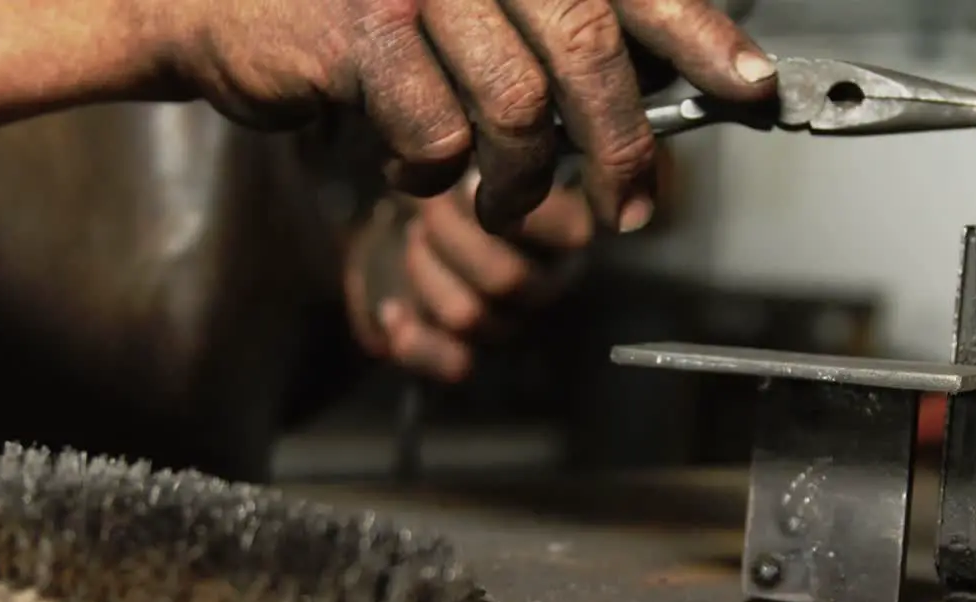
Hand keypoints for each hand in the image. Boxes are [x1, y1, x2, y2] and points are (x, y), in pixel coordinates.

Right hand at [173, 0, 775, 233]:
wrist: (222, 3)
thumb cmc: (359, 14)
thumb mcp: (468, 9)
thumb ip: (547, 36)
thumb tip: (647, 93)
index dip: (701, 35)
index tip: (753, 88)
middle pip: (584, 50)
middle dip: (622, 145)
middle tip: (634, 207)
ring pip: (515, 108)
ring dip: (517, 177)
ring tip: (499, 197)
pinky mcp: (361, 32)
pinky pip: (436, 135)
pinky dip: (433, 174)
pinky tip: (410, 167)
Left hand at [347, 171, 594, 381]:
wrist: (398, 219)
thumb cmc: (445, 177)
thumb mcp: (466, 153)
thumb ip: (481, 154)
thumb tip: (468, 165)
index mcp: (563, 230)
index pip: (572, 232)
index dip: (516, 205)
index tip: (468, 177)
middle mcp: (546, 282)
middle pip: (507, 278)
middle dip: (449, 234)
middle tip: (426, 204)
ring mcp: (508, 323)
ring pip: (469, 316)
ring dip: (425, 271)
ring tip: (412, 239)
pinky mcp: (466, 354)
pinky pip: (453, 365)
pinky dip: (413, 338)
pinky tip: (392, 310)